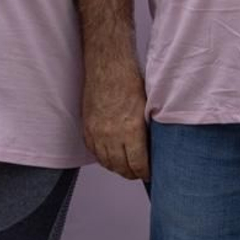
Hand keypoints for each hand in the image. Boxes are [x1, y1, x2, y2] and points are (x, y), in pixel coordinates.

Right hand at [83, 61, 149, 180]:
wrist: (107, 65)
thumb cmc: (129, 81)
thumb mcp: (147, 108)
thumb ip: (147, 131)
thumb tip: (152, 149)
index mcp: (132, 130)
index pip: (138, 165)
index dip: (145, 173)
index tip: (149, 173)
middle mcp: (112, 134)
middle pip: (121, 168)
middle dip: (132, 173)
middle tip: (138, 172)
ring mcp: (97, 132)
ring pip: (106, 162)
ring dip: (116, 168)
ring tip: (125, 167)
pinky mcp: (87, 127)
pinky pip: (93, 151)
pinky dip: (102, 157)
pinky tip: (109, 156)